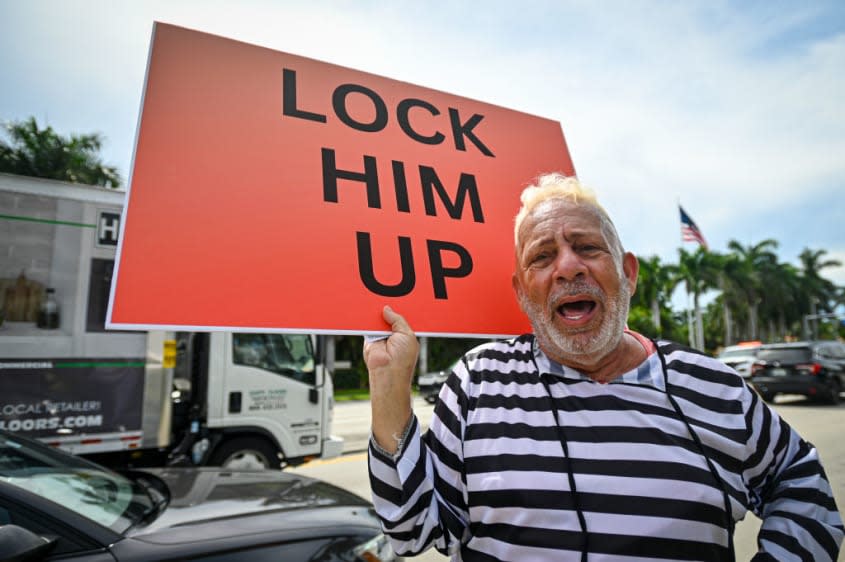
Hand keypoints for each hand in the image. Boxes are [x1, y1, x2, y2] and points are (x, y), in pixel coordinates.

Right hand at [365, 306, 418, 452]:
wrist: (387, 372)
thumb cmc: (402, 359)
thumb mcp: (406, 333)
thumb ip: (397, 319)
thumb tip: (387, 309)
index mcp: (405, 335)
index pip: (401, 318)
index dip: (400, 308)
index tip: (399, 296)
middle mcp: (392, 336)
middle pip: (388, 317)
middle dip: (387, 308)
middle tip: (385, 295)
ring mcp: (380, 337)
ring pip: (377, 319)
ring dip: (377, 312)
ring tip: (376, 300)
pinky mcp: (368, 340)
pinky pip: (366, 325)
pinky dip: (367, 319)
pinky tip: (367, 309)